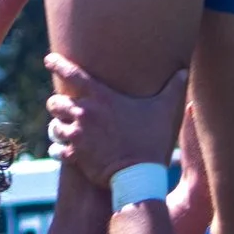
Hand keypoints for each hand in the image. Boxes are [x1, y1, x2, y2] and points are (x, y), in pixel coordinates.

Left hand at [47, 53, 187, 186]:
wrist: (139, 174)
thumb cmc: (151, 139)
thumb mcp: (164, 110)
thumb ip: (172, 87)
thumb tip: (184, 70)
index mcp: (101, 97)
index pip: (71, 73)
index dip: (57, 63)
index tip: (48, 59)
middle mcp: (84, 113)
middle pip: (54, 102)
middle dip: (58, 104)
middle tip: (65, 108)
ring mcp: (77, 135)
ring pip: (53, 126)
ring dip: (58, 127)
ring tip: (65, 130)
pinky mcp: (74, 155)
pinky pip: (56, 149)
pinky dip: (58, 149)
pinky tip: (62, 150)